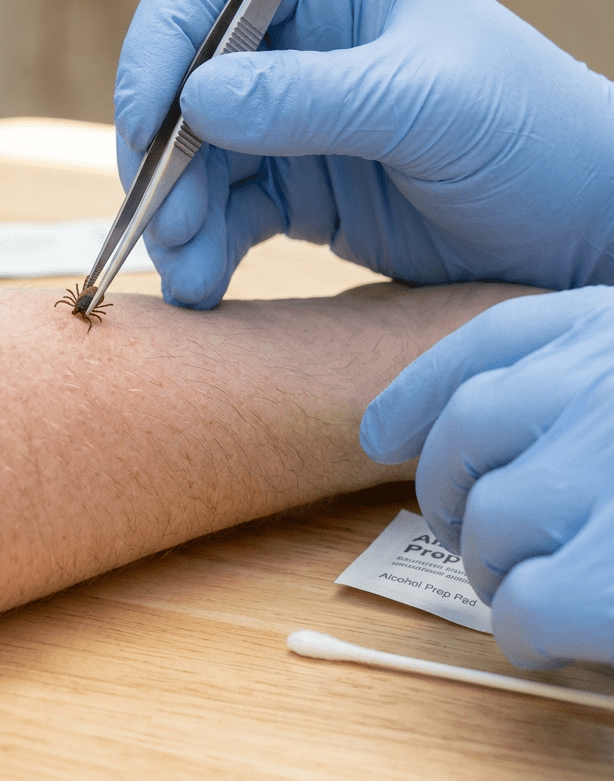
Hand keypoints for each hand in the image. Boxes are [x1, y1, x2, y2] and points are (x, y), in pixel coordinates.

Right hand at [114, 0, 613, 307]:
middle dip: (164, 158)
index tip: (145, 121)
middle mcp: (301, 45)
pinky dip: (207, 248)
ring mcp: (294, 120)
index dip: (159, 45)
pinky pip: (227, 213)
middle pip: (186, 84)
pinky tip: (204, 285)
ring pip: (197, 160)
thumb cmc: (535, 137)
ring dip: (178, 216)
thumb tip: (193, 101)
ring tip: (187, 273)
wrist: (581, 234)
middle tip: (163, 224)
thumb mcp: (426, 104)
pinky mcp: (298, 188)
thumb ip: (309, 99)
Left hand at [361, 287, 613, 668]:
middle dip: (452, 493)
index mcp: (612, 331)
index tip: (377, 433)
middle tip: (471, 537)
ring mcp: (603, 472)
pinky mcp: (611, 578)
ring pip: (489, 523)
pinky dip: (527, 630)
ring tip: (545, 587)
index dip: (421, 389)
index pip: (492, 341)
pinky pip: (525, 606)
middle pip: (469, 432)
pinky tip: (559, 635)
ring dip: (498, 569)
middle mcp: (601, 384)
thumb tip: (471, 439)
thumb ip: (580, 390)